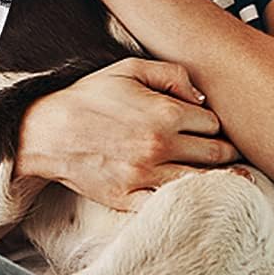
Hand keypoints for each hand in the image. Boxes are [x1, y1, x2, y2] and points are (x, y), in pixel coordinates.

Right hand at [23, 57, 242, 210]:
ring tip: (226, 175)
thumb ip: (171, 74)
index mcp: (164, 113)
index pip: (214, 123)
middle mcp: (160, 146)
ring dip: (219, 178)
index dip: (214, 123)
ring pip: (204, 183)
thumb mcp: (128, 69)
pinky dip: (189, 201)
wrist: (47, 132)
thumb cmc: (88, 97)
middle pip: (216, 154)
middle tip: (226, 151)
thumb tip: (201, 98)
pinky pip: (172, 205)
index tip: (208, 127)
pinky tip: (195, 195)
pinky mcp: (130, 198)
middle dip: (225, 151)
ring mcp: (146, 176)